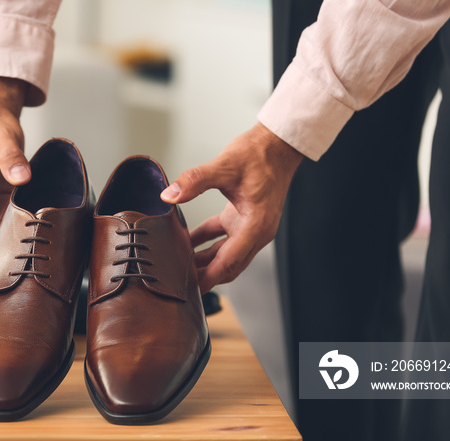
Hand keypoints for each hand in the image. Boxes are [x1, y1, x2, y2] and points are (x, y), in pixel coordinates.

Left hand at [160, 122, 302, 292]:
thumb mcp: (225, 165)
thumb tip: (170, 195)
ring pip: (224, 253)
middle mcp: (256, 231)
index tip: (191, 289)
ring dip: (203, 261)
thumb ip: (195, 181)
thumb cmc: (261, 154)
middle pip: (228, 265)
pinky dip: (205, 242)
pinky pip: (222, 237)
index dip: (209, 278)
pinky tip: (185, 242)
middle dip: (204, 275)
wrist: (279, 143)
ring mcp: (250, 226)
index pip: (229, 262)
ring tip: (178, 266)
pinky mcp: (243, 217)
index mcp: (256, 225)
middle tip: (178, 283)